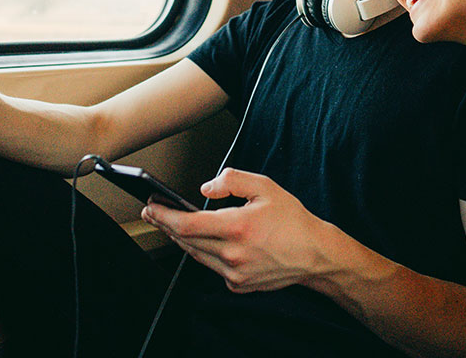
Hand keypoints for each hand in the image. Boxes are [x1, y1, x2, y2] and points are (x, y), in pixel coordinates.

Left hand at [141, 168, 334, 292]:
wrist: (314, 254)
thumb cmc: (292, 220)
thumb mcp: (266, 187)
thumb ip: (232, 180)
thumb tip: (205, 188)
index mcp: (237, 227)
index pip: (187, 224)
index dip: (164, 215)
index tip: (151, 206)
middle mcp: (232, 253)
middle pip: (185, 240)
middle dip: (165, 225)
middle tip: (154, 212)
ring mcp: (234, 272)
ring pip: (196, 254)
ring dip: (181, 239)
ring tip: (171, 224)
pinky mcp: (238, 284)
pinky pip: (212, 266)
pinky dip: (205, 252)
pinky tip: (204, 241)